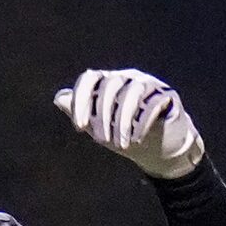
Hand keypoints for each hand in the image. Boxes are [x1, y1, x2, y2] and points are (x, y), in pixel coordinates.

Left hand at [54, 69, 204, 179]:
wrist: (157, 148)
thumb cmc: (122, 134)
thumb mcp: (97, 126)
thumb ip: (79, 112)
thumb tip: (59, 98)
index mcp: (107, 83)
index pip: (89, 79)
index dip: (81, 100)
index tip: (79, 127)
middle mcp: (127, 77)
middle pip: (110, 86)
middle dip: (102, 116)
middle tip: (102, 141)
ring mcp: (148, 84)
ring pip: (132, 92)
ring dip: (123, 121)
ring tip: (121, 145)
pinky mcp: (167, 95)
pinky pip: (153, 103)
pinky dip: (142, 122)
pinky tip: (135, 140)